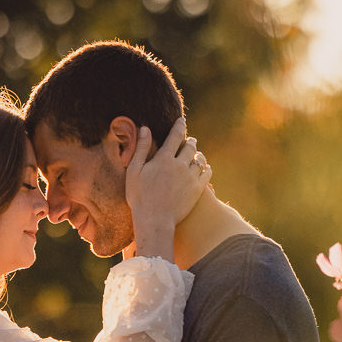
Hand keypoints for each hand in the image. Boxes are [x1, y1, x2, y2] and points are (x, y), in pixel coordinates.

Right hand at [125, 117, 209, 260]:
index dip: (179, 126)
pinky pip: (207, 173)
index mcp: (164, 158)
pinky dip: (205, 167)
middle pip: (190, 146)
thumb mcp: (135, 171)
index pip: (175, 135)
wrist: (155, 221)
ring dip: (198, 154)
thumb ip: (141, 148)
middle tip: (190, 140)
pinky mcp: (198, 190)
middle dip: (190, 141)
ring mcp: (191, 177)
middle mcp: (180, 165)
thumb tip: (145, 128)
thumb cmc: (140, 197)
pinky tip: (203, 168)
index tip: (182, 120)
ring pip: (200, 159)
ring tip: (196, 155)